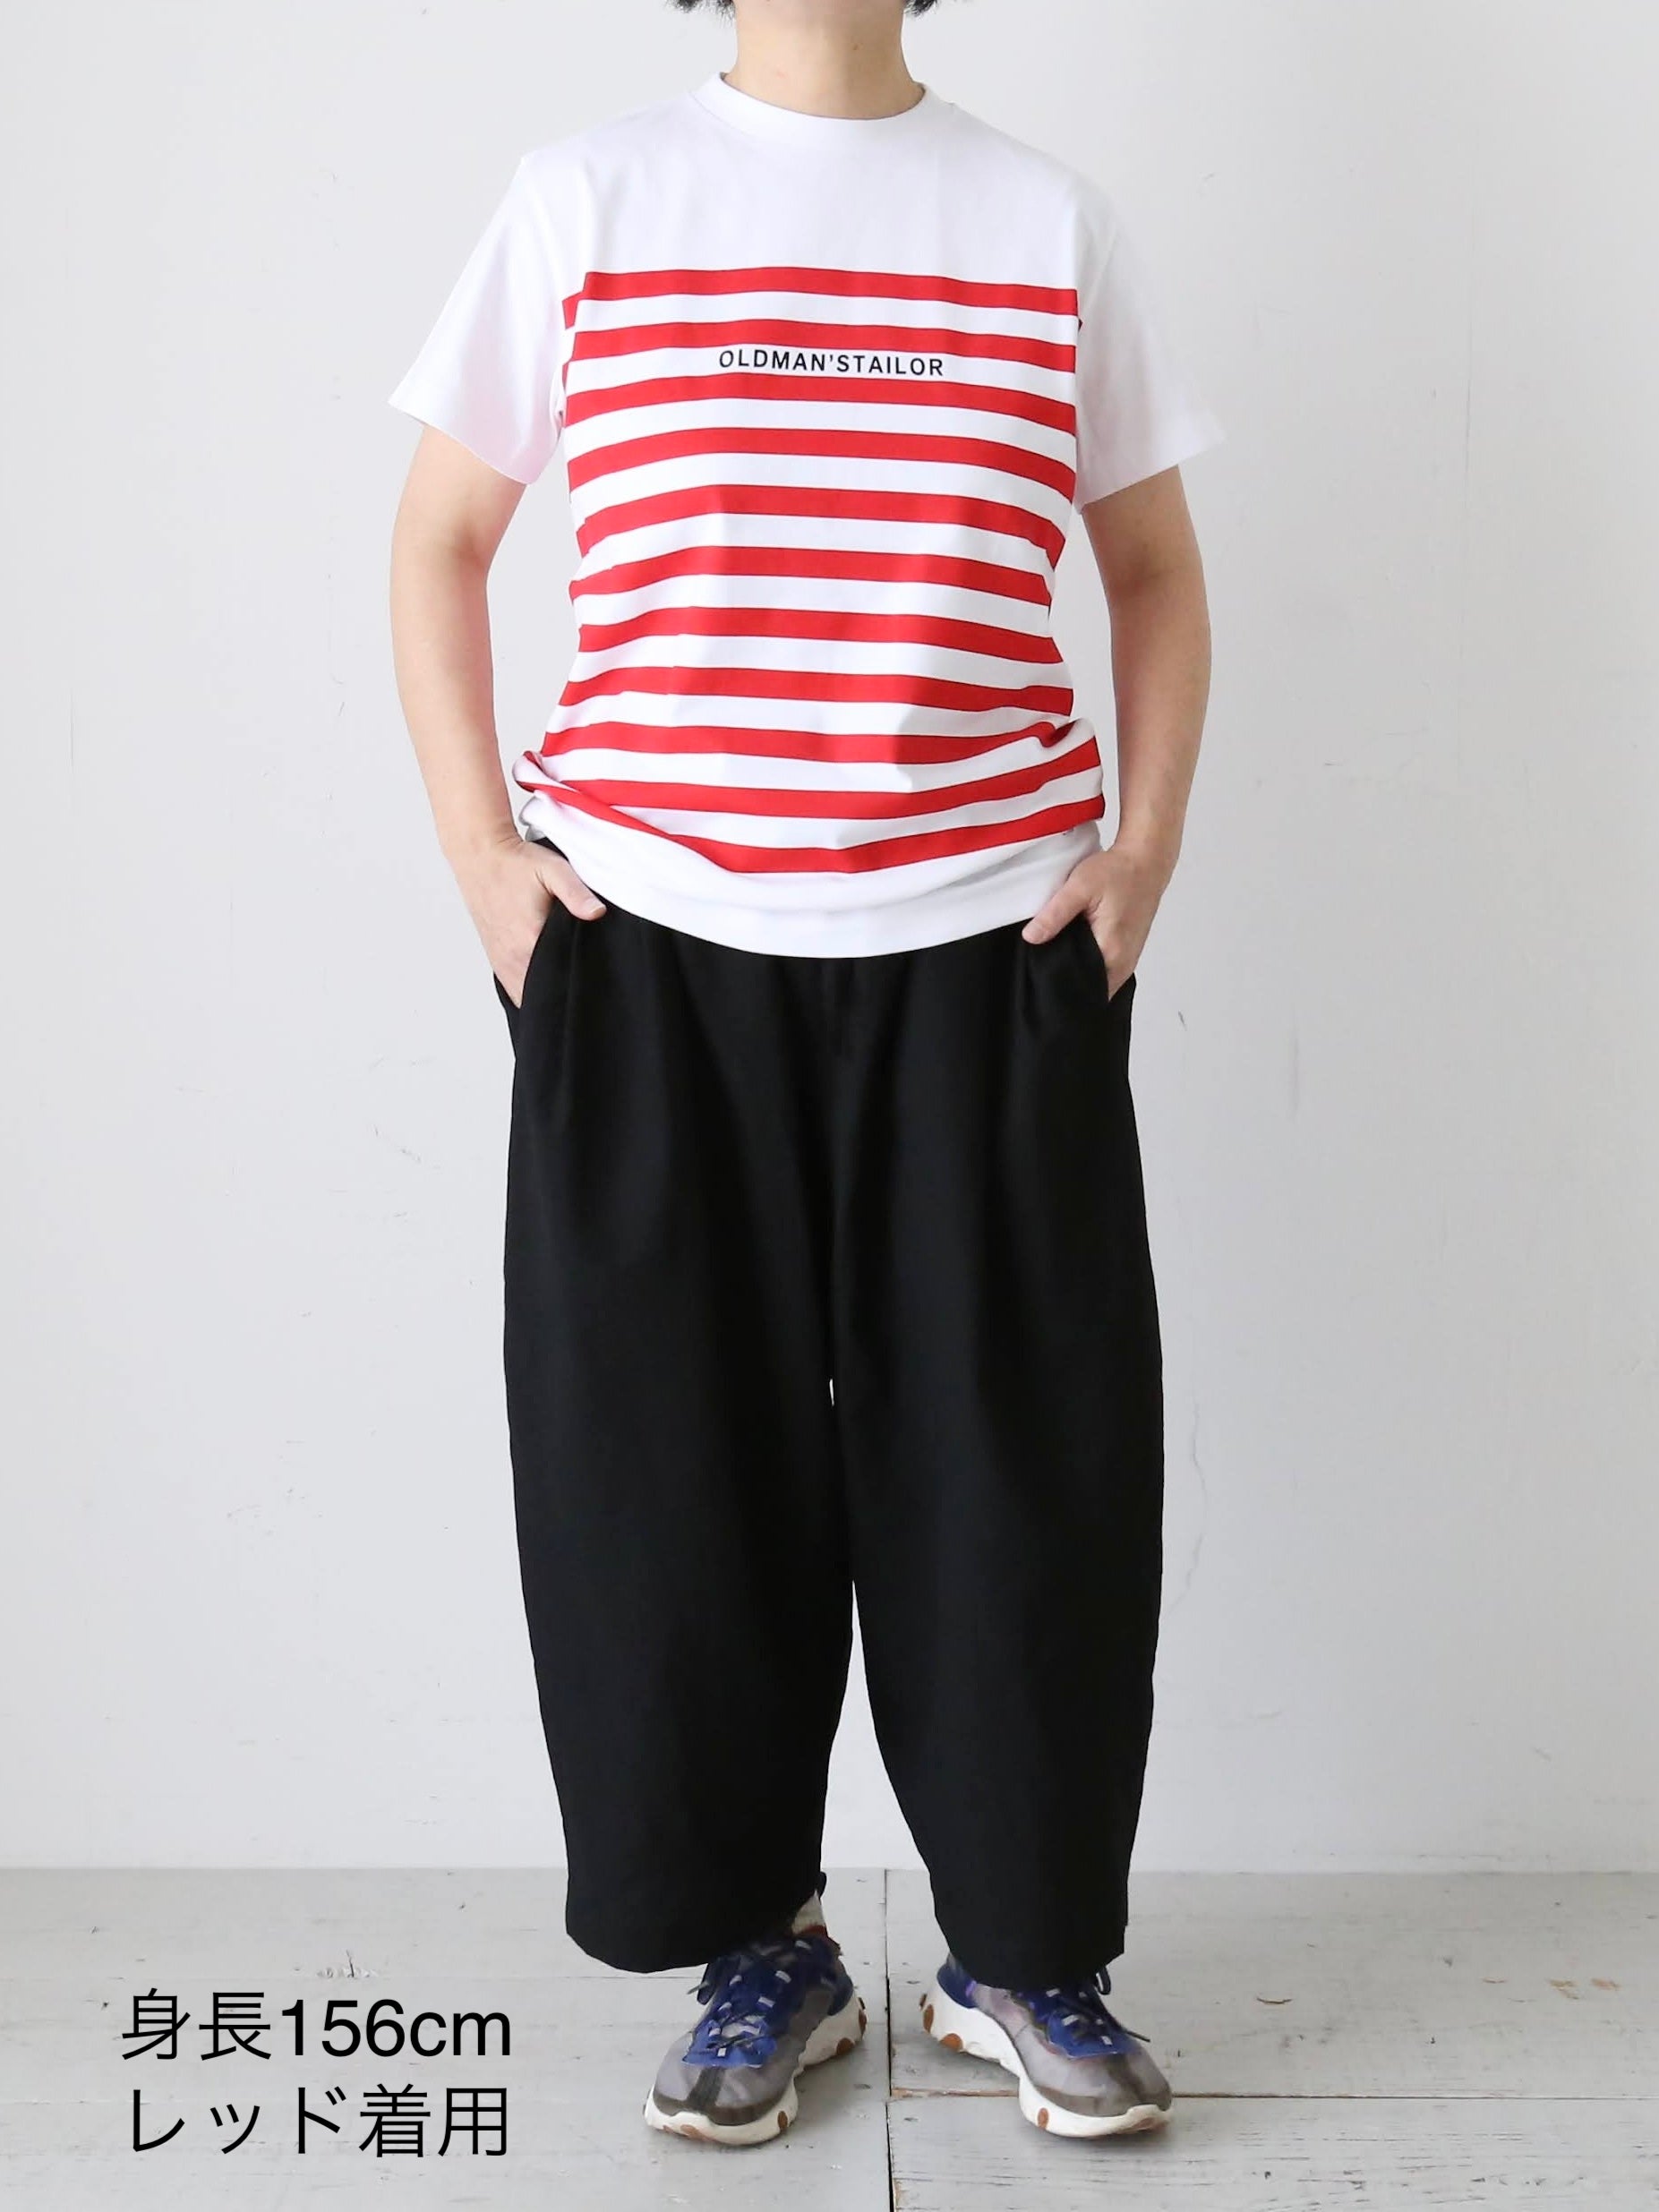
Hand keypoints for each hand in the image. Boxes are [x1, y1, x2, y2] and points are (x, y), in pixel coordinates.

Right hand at [452, 832, 604, 1006]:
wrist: (480, 856)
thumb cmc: (515, 863)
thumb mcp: (553, 869)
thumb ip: (576, 893)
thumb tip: (597, 913)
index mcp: (529, 940)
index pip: (559, 981)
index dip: (579, 986)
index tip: (594, 984)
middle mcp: (512, 956)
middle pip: (543, 993)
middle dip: (563, 993)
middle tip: (585, 988)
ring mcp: (501, 959)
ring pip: (525, 995)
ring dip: (543, 993)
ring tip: (565, 987)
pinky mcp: (495, 957)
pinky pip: (513, 987)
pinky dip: (528, 989)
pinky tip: (542, 983)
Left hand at [1021, 838, 1175, 998]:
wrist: (1146, 862)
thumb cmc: (1116, 872)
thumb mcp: (1079, 887)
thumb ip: (1054, 914)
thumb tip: (1031, 938)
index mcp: (1111, 952)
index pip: (1081, 988)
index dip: (1060, 988)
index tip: (1040, 980)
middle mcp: (1123, 963)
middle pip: (1090, 989)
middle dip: (1067, 983)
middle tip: (1042, 970)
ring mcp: (1128, 960)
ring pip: (1098, 982)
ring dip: (1079, 975)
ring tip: (1056, 961)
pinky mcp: (1128, 953)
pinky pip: (1106, 972)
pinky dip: (1090, 966)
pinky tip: (1074, 952)